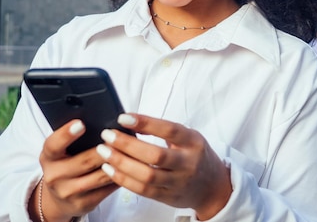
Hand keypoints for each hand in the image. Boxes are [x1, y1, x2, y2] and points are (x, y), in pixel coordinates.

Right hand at [28, 120, 119, 221]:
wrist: (58, 197)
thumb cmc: (64, 165)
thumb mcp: (61, 150)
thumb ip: (73, 139)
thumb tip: (101, 122)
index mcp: (48, 157)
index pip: (54, 144)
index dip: (66, 134)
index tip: (81, 124)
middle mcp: (54, 176)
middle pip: (86, 160)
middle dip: (107, 148)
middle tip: (121, 136)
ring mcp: (68, 192)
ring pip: (101, 175)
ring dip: (118, 163)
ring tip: (131, 151)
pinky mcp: (83, 204)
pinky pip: (107, 189)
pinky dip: (120, 177)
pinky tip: (129, 168)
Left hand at [96, 114, 231, 219]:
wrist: (212, 187)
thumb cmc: (196, 155)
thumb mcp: (188, 137)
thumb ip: (164, 130)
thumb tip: (132, 121)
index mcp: (193, 142)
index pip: (169, 130)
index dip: (146, 123)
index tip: (124, 118)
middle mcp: (188, 163)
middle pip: (155, 155)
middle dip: (127, 145)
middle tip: (107, 136)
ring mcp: (178, 182)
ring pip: (147, 176)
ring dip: (122, 164)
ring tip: (104, 152)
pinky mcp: (168, 197)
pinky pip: (143, 191)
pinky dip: (124, 180)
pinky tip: (110, 170)